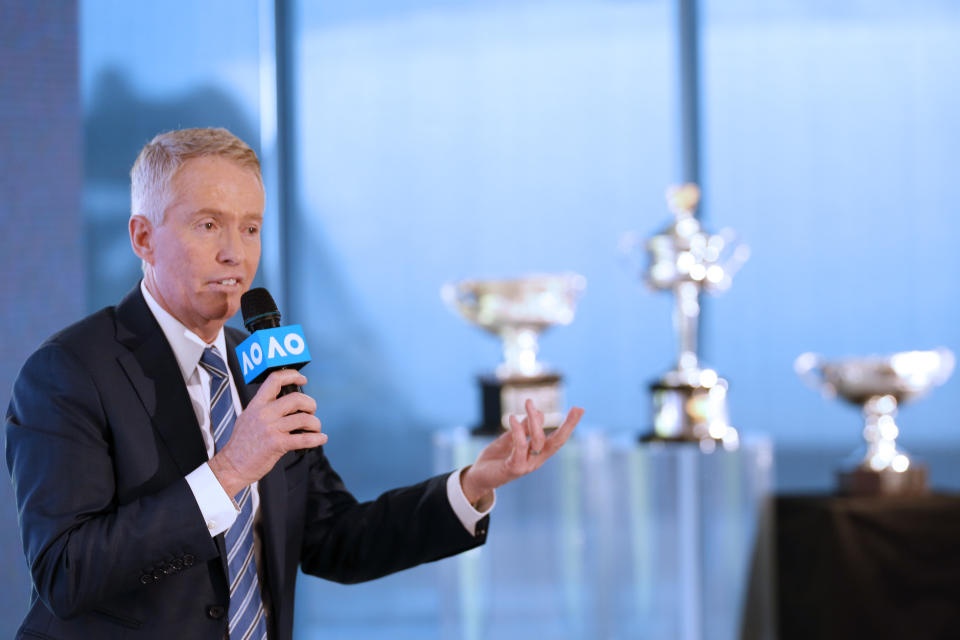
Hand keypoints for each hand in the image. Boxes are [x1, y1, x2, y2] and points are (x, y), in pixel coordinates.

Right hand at [208, 369, 325, 496]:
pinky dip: (317, 438)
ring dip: (315, 424)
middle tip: (311, 411)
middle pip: (296, 398)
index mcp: (257, 405)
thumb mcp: (248, 418)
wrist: (232, 466)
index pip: (275, 380)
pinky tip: (321, 438)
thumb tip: (284, 403)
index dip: (292, 375)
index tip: (302, 379)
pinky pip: (304, 439)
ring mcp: (271, 428)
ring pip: (304, 418)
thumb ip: (264, 409)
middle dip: (310, 404)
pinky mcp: (277, 444)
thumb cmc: (241, 445)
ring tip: (314, 429)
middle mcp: (264, 413)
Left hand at [459, 399, 584, 507]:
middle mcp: (536, 460)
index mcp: (537, 453)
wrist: (478, 476)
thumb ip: (524, 428)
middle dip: (568, 425)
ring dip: (534, 420)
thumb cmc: (495, 458)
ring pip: (538, 441)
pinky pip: (520, 447)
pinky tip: (512, 418)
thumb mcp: (510, 439)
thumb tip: (539, 412)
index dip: (569, 425)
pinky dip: (518, 431)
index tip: (580, 409)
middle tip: (577, 408)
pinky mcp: (514, 468)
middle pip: (557, 442)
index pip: (558, 438)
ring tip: (528, 403)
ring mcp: (526, 465)